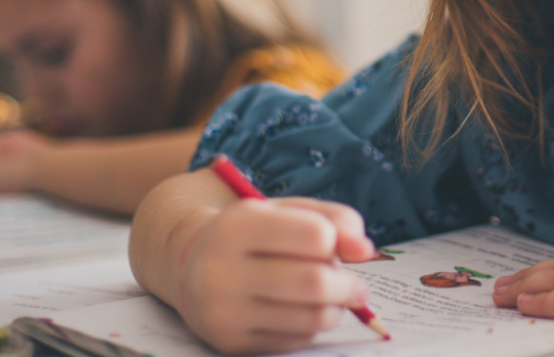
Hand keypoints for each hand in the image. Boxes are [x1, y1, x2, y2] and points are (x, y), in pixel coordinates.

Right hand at [176, 197, 377, 353]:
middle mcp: (222, 269)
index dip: (337, 242)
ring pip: (311, 317)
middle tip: (357, 286)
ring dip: (336, 308)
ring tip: (334, 298)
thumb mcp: (285, 211)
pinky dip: (312, 325)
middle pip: (315, 283)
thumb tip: (365, 250)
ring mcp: (224, 311)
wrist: (188, 268)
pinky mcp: (231, 342)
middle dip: (349, 285)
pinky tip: (302, 311)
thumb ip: (333, 219)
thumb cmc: (252, 236)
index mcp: (238, 224)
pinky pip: (296, 339)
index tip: (336, 245)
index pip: (315, 235)